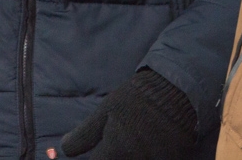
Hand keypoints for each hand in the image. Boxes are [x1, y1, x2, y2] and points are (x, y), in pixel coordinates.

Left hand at [57, 68, 196, 159]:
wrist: (178, 87)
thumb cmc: (138, 96)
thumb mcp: (107, 109)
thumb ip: (84, 134)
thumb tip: (63, 149)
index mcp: (115, 150)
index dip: (93, 159)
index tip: (98, 151)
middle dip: (113, 156)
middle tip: (117, 143)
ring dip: (131, 155)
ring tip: (134, 140)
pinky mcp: (173, 158)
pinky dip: (150, 155)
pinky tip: (150, 143)